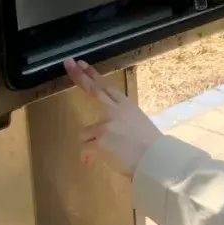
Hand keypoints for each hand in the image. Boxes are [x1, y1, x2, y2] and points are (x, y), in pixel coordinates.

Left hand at [64, 58, 163, 178]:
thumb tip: (106, 124)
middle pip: (93, 89)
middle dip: (79, 75)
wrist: (156, 160)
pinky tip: (93, 162)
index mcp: (126, 105)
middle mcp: (115, 110)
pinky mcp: (100, 140)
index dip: (92, 74)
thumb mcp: (137, 122)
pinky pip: (84, 148)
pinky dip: (87, 157)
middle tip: (68, 62)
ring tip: (105, 152)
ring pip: (85, 132)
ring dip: (90, 143)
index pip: (105, 86)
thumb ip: (121, 117)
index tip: (81, 63)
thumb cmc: (149, 145)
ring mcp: (107, 124)